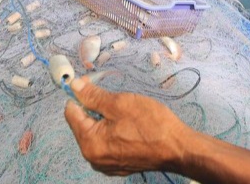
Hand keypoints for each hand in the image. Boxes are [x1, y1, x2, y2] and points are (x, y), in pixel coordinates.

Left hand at [64, 76, 185, 175]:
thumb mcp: (120, 103)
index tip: (93, 84)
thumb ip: (93, 96)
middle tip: (114, 98)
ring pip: (95, 134)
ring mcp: (106, 164)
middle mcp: (93, 158)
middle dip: (93, 108)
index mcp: (89, 143)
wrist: (178, 149)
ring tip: (124, 112)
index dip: (80, 95)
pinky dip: (112, 132)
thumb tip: (74, 86)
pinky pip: (106, 144)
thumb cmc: (151, 124)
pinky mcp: (118, 165)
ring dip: (104, 120)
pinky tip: (128, 127)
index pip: (71, 113)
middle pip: (82, 124)